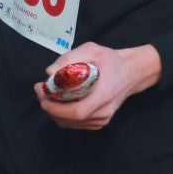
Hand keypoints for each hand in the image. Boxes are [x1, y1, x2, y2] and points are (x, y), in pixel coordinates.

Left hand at [37, 43, 160, 130]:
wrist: (131, 72)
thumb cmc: (111, 61)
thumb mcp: (92, 50)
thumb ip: (70, 58)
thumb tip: (49, 72)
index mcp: (103, 96)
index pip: (77, 112)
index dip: (56, 108)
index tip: (43, 95)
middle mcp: (103, 112)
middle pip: (69, 119)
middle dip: (49, 107)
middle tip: (41, 90)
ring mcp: (102, 119)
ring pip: (69, 123)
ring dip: (54, 111)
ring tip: (48, 94)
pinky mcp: (99, 122)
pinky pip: (75, 123)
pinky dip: (63, 115)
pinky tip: (60, 101)